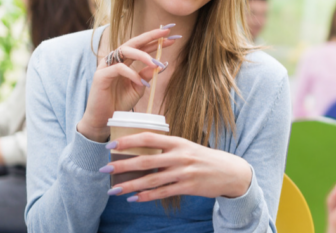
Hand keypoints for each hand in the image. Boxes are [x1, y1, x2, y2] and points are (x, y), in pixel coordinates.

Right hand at [76, 26, 178, 141]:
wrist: (104, 118)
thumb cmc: (119, 102)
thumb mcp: (138, 87)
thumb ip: (147, 75)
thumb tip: (161, 64)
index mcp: (124, 61)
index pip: (141, 46)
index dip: (155, 40)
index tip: (171, 36)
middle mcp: (115, 60)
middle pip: (133, 42)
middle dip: (150, 37)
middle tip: (166, 34)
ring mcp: (106, 66)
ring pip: (125, 51)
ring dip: (143, 55)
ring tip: (155, 62)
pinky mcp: (100, 75)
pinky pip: (119, 68)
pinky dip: (132, 74)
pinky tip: (141, 82)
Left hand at [103, 132, 251, 200]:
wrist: (230, 172)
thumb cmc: (204, 158)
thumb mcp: (187, 147)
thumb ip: (167, 147)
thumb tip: (141, 149)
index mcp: (178, 142)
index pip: (148, 138)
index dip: (128, 141)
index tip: (111, 145)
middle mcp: (180, 156)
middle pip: (146, 161)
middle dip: (122, 166)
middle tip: (105, 170)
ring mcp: (184, 173)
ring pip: (151, 180)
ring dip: (130, 185)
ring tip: (114, 190)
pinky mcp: (188, 187)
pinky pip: (163, 193)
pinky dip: (146, 196)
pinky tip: (133, 198)